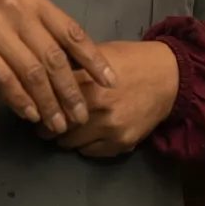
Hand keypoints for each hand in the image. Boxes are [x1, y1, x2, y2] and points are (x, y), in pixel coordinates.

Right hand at [0, 0, 115, 134]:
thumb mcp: (17, 9)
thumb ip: (43, 30)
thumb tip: (77, 64)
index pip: (72, 32)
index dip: (93, 59)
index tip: (110, 82)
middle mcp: (17, 9)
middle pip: (53, 57)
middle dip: (71, 90)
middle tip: (81, 115)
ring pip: (31, 72)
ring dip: (48, 102)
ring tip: (58, 124)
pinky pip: (4, 79)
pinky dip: (21, 100)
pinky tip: (32, 115)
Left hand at [43, 40, 179, 158]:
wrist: (169, 78)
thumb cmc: (131, 60)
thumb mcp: (99, 54)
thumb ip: (72, 64)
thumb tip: (42, 74)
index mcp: (89, 80)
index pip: (50, 98)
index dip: (40, 102)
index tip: (35, 104)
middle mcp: (98, 106)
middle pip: (56, 125)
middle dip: (46, 125)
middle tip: (43, 121)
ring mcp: (110, 128)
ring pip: (69, 143)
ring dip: (63, 137)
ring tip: (63, 129)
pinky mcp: (121, 143)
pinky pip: (89, 152)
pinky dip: (83, 145)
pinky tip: (85, 134)